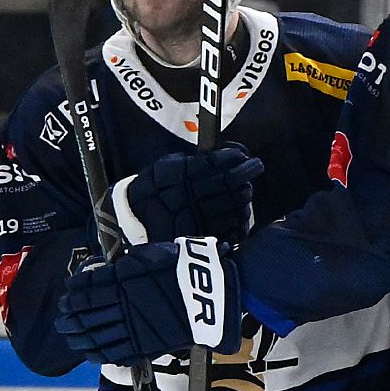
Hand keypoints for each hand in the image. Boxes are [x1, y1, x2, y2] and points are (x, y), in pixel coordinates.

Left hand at [55, 240, 239, 364]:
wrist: (212, 295)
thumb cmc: (187, 270)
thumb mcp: (154, 254)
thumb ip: (130, 262)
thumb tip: (115, 265)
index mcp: (120, 280)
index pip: (84, 289)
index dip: (72, 294)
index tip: (66, 297)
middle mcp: (121, 304)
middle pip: (83, 314)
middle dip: (68, 318)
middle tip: (62, 320)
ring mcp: (131, 326)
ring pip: (93, 335)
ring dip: (77, 337)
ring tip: (71, 338)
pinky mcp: (143, 345)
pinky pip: (113, 352)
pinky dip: (97, 354)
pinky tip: (90, 354)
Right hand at [118, 145, 262, 245]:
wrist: (135, 225)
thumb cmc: (153, 191)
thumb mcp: (164, 168)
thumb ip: (193, 161)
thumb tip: (230, 153)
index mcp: (178, 176)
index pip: (214, 163)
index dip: (234, 156)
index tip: (243, 154)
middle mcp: (189, 197)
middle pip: (231, 181)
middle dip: (247, 171)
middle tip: (254, 165)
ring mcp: (199, 219)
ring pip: (238, 202)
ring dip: (245, 194)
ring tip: (243, 189)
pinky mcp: (207, 238)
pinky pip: (236, 226)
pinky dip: (241, 216)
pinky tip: (238, 209)